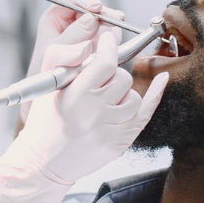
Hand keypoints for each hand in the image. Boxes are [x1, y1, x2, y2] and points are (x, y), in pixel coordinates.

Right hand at [0, 28, 167, 202]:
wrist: (42, 163)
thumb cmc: (44, 121)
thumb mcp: (46, 86)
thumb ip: (68, 58)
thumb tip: (95, 40)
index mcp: (75, 98)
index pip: (105, 63)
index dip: (109, 46)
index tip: (108, 39)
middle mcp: (95, 115)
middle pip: (122, 78)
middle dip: (111, 73)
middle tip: (98, 78)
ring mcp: (110, 132)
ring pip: (133, 96)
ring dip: (121, 92)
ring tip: (104, 99)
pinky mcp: (119, 144)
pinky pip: (144, 115)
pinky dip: (155, 96)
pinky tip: (160, 81)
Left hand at [21, 0, 126, 121]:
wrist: (51, 95)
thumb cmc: (46, 73)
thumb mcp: (56, 53)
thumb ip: (73, 36)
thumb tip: (92, 20)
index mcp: (55, 18)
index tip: (97, 8)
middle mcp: (71, 22)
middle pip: (92, 8)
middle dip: (105, 13)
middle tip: (116, 19)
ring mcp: (85, 33)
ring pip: (104, 21)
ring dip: (111, 27)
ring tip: (113, 37)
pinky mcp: (97, 44)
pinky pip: (109, 36)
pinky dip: (113, 39)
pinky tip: (114, 46)